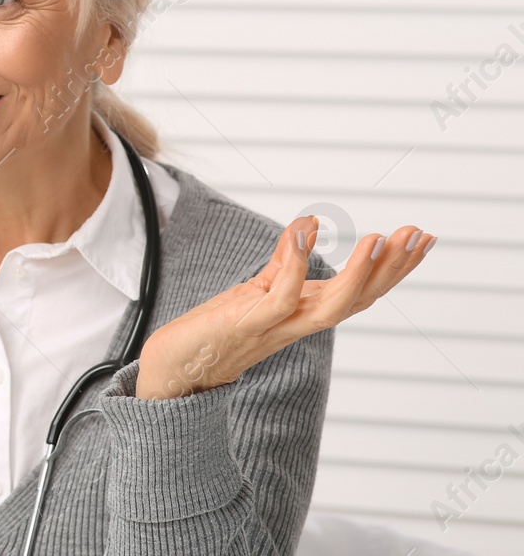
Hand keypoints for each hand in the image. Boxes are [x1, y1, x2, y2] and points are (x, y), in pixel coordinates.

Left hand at [135, 216, 434, 399]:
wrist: (173, 367)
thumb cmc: (215, 330)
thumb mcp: (257, 289)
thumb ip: (283, 263)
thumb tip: (307, 227)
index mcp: (304, 315)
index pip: (359, 293)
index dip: (392, 269)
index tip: (420, 239)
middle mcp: (296, 324)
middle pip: (358, 300)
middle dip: (392, 269)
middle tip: (418, 235)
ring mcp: (273, 328)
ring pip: (331, 307)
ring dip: (359, 274)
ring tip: (379, 239)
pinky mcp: (244, 325)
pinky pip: (278, 299)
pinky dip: (294, 266)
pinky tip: (303, 232)